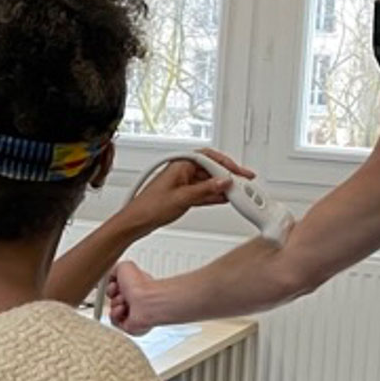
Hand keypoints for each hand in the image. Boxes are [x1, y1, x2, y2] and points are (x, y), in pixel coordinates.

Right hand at [104, 262, 161, 334]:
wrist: (146, 301)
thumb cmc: (140, 285)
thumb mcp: (124, 266)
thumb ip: (115, 269)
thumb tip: (110, 275)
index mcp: (135, 286)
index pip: (118, 286)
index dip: (112, 285)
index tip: (112, 283)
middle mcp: (134, 299)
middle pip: (113, 297)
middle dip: (112, 293)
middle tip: (118, 291)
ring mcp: (132, 312)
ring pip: (112, 309)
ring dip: (114, 304)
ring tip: (123, 301)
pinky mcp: (129, 324)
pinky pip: (114, 321)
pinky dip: (115, 315)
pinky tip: (122, 309)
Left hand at [113, 147, 251, 232]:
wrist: (135, 222)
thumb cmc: (149, 207)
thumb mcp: (182, 198)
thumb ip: (205, 190)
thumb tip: (223, 182)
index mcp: (180, 164)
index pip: (210, 158)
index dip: (227, 165)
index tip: (239, 173)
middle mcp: (182, 170)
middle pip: (211, 169)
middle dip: (227, 175)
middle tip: (244, 181)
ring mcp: (183, 183)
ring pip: (209, 181)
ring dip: (222, 187)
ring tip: (238, 192)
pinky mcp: (183, 194)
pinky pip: (203, 192)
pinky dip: (214, 195)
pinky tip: (225, 198)